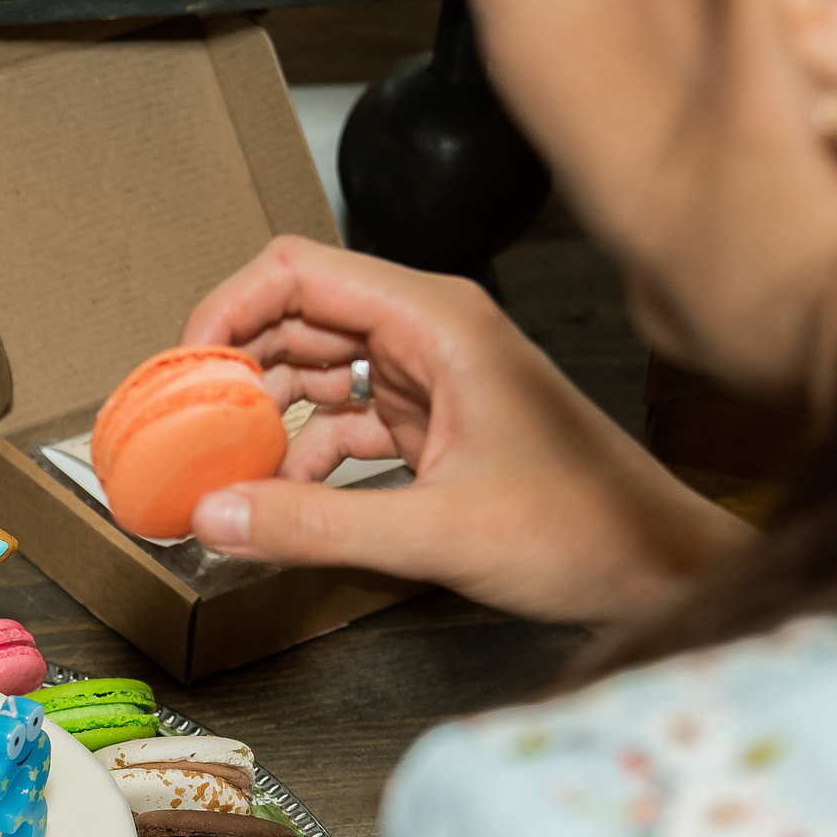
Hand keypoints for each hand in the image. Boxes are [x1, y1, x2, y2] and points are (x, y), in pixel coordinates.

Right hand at [181, 236, 751, 627]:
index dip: (226, 310)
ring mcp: (433, 375)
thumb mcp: (435, 533)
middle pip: (298, 314)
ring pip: (317, 367)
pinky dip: (302, 451)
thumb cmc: (586, 530)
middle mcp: (431, 332)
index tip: (182, 369)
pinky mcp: (434, 421)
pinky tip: (279, 496)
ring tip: (217, 461)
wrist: (656, 566)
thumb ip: (315, 525)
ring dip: (264, 411)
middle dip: (233, 364)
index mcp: (438, 321)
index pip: (299, 271)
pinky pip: (344, 418)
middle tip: (180, 422)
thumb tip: (216, 516)